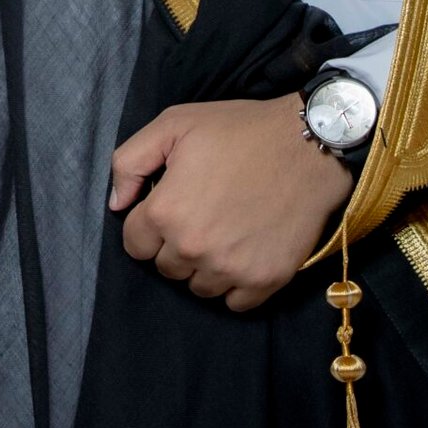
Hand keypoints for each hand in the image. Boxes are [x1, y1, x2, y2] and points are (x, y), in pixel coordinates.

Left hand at [110, 93, 353, 312]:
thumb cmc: (241, 130)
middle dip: (176, 246)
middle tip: (203, 216)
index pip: (134, 245)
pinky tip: (245, 253)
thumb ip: (130, 162)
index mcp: (165, 212)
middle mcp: (193, 248)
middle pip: (166, 268)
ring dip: (205, 267)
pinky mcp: (266, 279)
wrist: (310, 144)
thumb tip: (117, 204)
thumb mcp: (174, 125)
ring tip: (225, 233)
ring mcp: (231, 268)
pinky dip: (236, 284)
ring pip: (198, 288)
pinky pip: (235, 302)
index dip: (148, 226)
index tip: (170, 210)